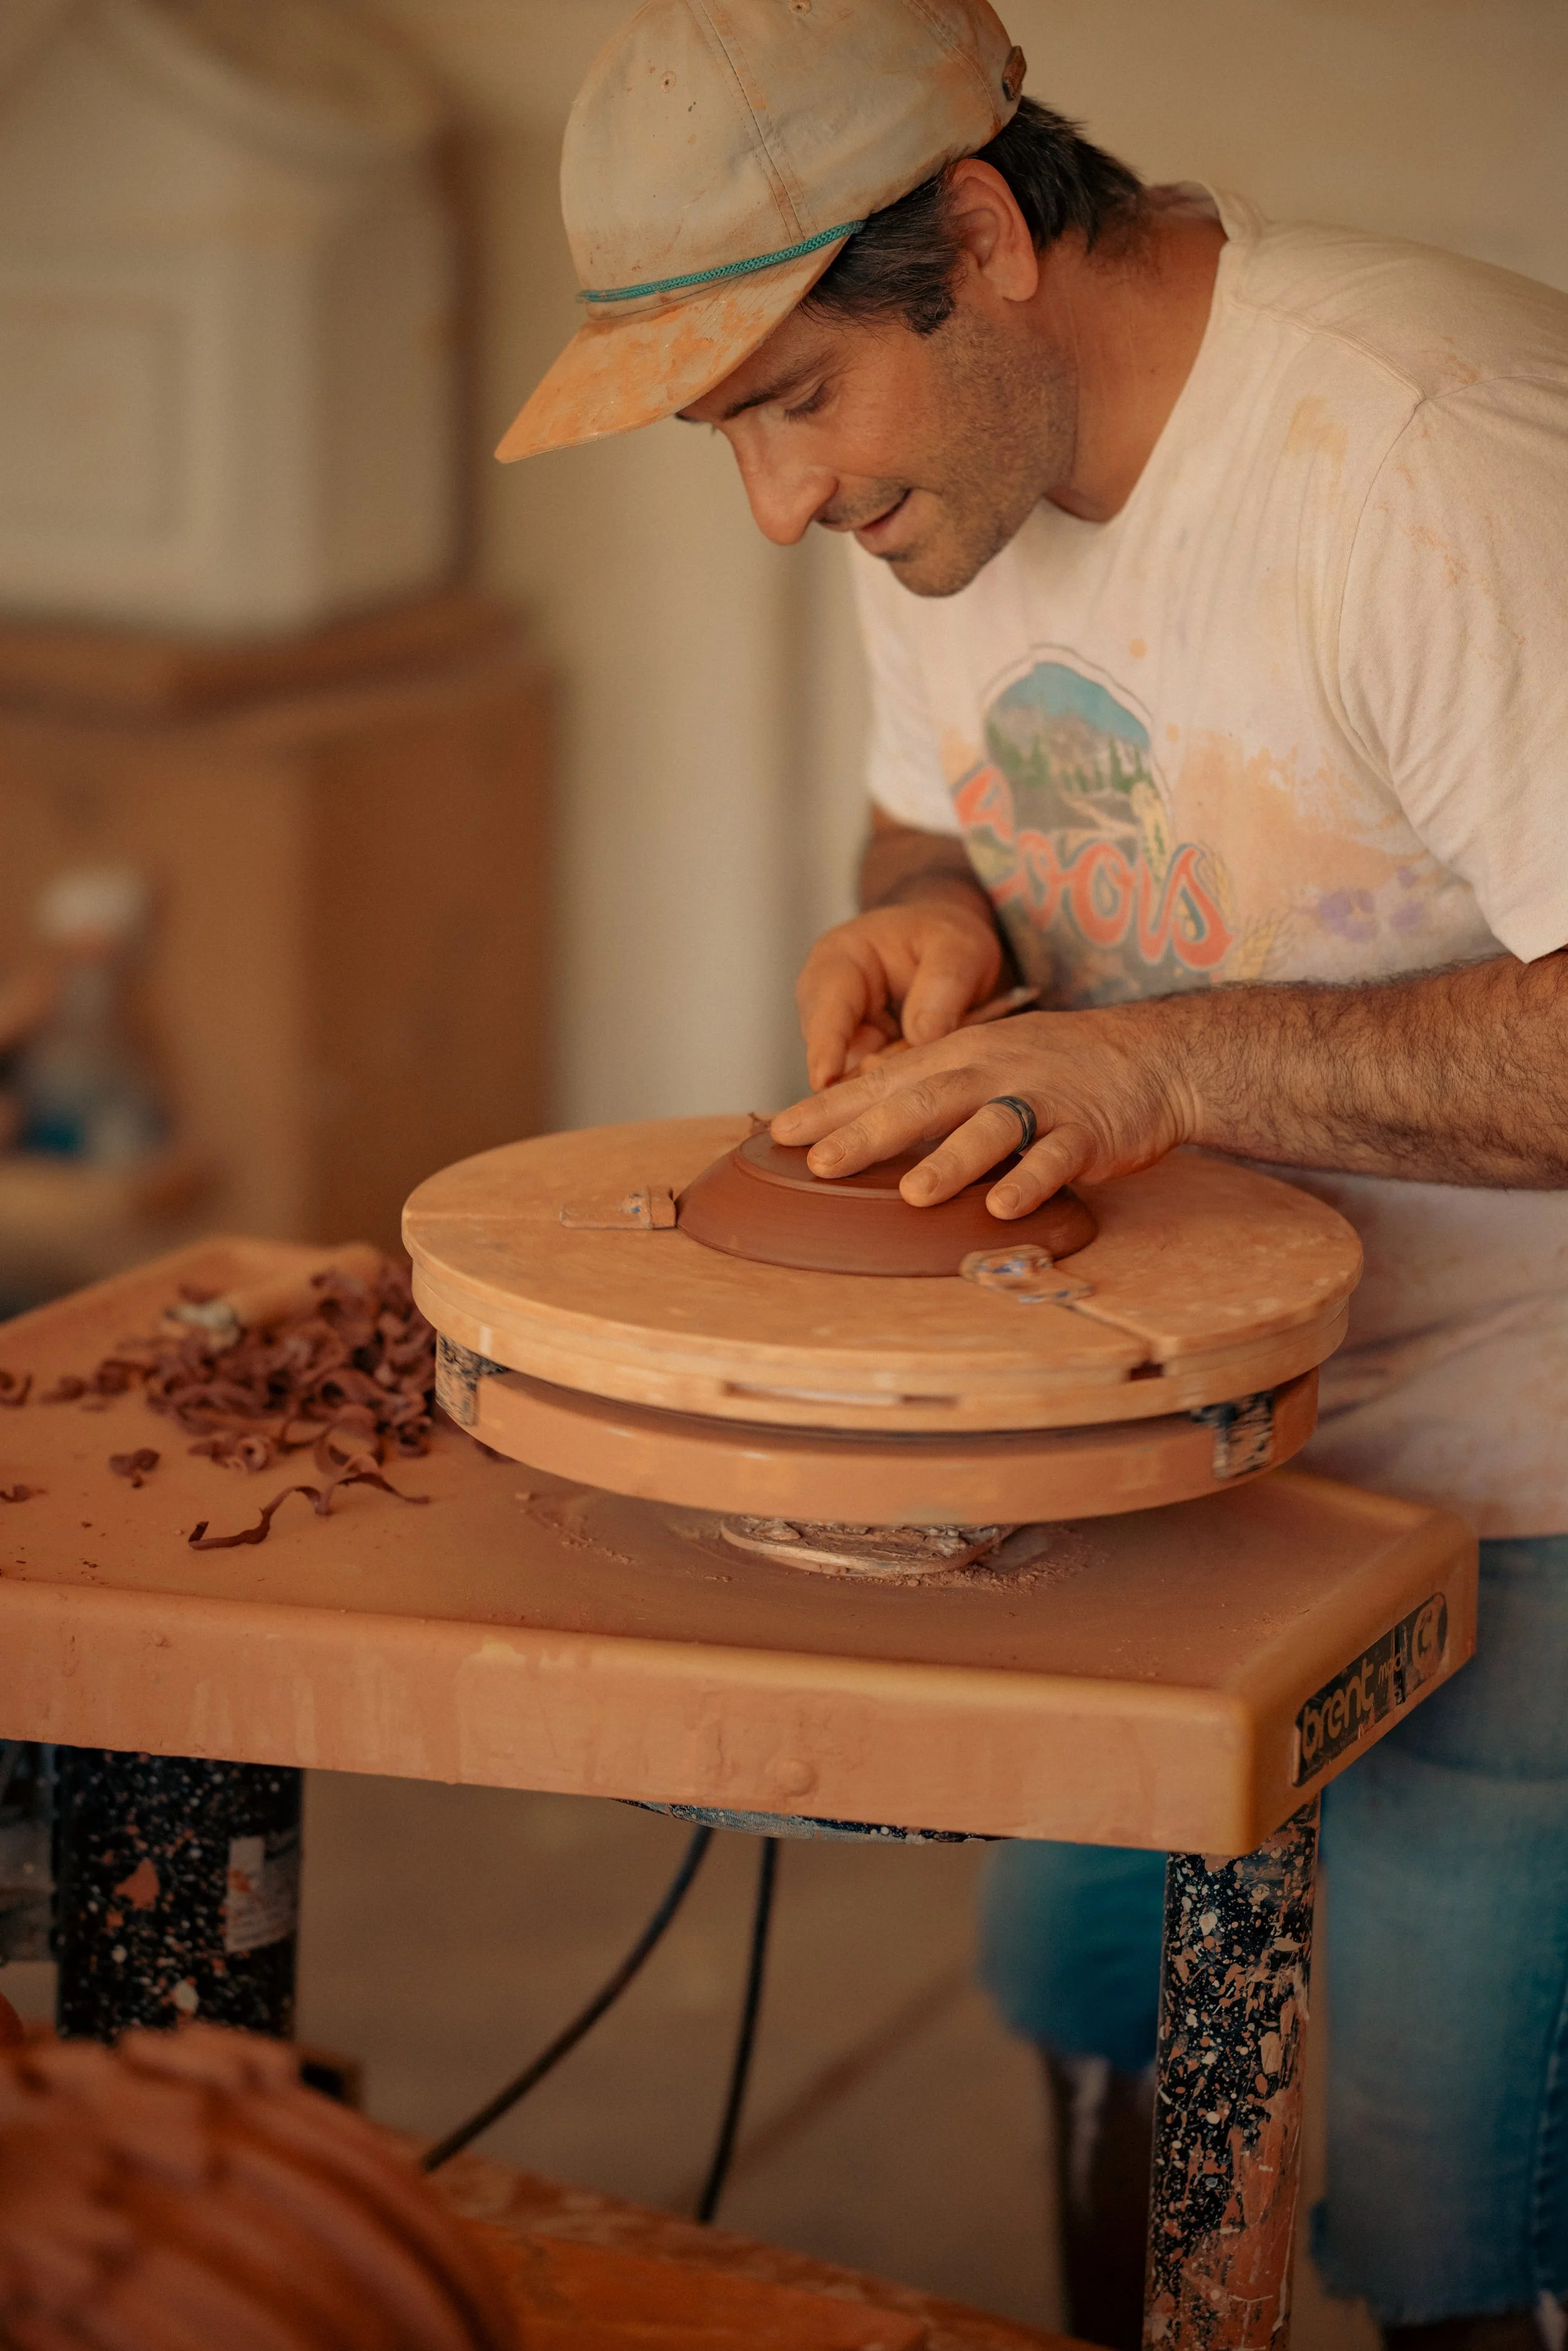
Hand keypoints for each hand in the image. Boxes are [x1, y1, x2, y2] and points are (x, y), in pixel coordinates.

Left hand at [772, 1004, 1194, 1216]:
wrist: (1154, 1056)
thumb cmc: (1058, 1067)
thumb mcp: (988, 1061)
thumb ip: (930, 1089)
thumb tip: (858, 1121)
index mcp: (961, 1056)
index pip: (885, 1081)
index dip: (832, 1106)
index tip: (780, 1133)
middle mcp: (995, 1071)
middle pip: (925, 1100)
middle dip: (869, 1132)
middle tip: (822, 1164)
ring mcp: (1041, 1099)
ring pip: (989, 1127)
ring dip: (950, 1161)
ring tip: (911, 1193)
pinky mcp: (1087, 1131)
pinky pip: (1055, 1157)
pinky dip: (1030, 1180)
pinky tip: (1004, 1207)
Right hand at [796, 895, 1002, 1092]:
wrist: (949, 952)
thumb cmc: (947, 939)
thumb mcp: (961, 947)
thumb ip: (946, 983)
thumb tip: (923, 1036)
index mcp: (839, 959)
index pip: (826, 1007)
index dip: (826, 1046)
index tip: (823, 1080)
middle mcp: (827, 1003)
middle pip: (833, 1054)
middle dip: (872, 1076)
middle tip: (920, 1079)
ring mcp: (843, 1037)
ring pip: (855, 1078)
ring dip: (894, 1084)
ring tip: (935, 1068)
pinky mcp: (863, 1062)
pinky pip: (875, 1087)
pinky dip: (903, 1088)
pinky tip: (928, 1084)